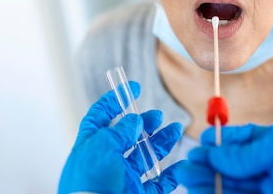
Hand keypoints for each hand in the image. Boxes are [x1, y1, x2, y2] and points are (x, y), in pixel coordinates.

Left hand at [58, 81, 182, 193]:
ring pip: (146, 156)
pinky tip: (182, 164)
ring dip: (162, 142)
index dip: (115, 100)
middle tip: (157, 116)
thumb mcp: (102, 147)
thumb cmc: (90, 184)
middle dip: (145, 123)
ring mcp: (123, 178)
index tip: (133, 88)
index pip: (101, 116)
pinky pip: (159, 183)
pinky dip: (172, 174)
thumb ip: (120, 131)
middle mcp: (107, 161)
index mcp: (91, 146)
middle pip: (128, 136)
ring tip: (175, 129)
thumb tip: (135, 120)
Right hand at [178, 123, 272, 193]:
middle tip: (188, 168)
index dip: (222, 143)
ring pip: (236, 188)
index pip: (245, 143)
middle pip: (235, 169)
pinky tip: (210, 193)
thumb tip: (217, 152)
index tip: (202, 143)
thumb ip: (250, 152)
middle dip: (210, 167)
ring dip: (212, 184)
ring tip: (190, 180)